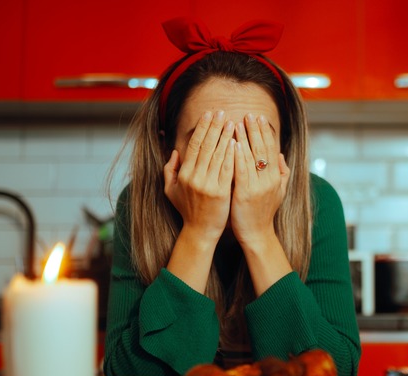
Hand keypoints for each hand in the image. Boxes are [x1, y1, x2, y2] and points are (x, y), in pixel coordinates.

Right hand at [163, 110, 235, 243]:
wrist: (200, 231)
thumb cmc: (187, 210)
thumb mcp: (171, 190)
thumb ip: (170, 170)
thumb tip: (175, 151)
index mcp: (184, 174)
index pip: (194, 145)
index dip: (202, 128)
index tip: (209, 115)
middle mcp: (195, 177)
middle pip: (206, 146)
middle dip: (214, 127)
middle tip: (222, 112)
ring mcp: (208, 185)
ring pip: (218, 155)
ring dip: (225, 136)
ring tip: (232, 122)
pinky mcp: (221, 192)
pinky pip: (227, 169)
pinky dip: (232, 155)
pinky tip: (237, 142)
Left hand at [230, 113, 289, 247]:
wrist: (257, 234)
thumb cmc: (263, 213)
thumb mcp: (278, 192)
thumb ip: (281, 173)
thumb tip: (281, 155)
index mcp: (276, 177)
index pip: (271, 149)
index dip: (265, 133)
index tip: (259, 118)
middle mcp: (269, 179)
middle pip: (263, 149)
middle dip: (255, 130)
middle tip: (249, 114)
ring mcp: (258, 186)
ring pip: (252, 156)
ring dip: (245, 138)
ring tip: (238, 122)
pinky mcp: (245, 193)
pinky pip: (241, 170)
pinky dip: (238, 155)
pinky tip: (233, 143)